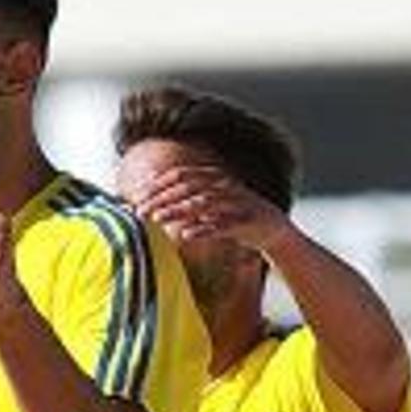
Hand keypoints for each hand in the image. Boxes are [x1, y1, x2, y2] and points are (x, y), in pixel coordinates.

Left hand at [132, 165, 292, 252]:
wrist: (273, 229)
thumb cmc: (232, 216)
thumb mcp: (209, 205)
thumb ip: (183, 199)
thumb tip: (151, 195)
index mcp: (215, 177)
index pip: (180, 175)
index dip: (158, 184)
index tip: (137, 196)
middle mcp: (225, 186)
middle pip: (188, 188)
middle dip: (162, 198)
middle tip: (140, 211)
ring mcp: (236, 203)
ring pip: (203, 204)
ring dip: (178, 211)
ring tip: (157, 219)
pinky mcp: (246, 222)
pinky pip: (222, 226)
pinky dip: (203, 230)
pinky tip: (185, 236)